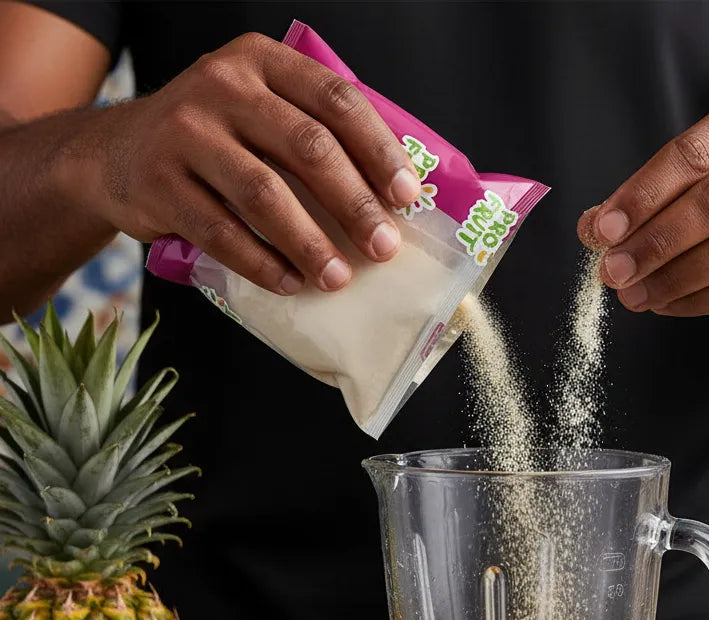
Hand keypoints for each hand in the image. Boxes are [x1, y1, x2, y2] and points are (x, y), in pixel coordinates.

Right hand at [75, 33, 420, 294]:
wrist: (115, 153)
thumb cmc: (214, 141)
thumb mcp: (258, 111)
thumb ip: (312, 133)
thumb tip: (392, 198)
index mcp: (261, 61)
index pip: (336, 99)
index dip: (378, 151)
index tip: (406, 197)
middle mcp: (222, 86)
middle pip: (307, 147)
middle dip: (354, 204)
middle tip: (383, 248)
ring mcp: (184, 132)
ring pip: (264, 194)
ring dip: (310, 244)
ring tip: (339, 278)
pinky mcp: (157, 182)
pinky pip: (220, 232)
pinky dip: (261, 264)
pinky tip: (290, 284)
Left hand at [577, 94, 708, 317]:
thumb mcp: (693, 181)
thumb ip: (644, 199)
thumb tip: (593, 228)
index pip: (693, 154)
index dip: (643, 194)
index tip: (603, 230)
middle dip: (654, 241)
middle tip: (612, 271)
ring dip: (672, 277)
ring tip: (631, 295)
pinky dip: (696, 300)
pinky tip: (663, 304)